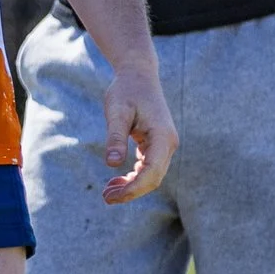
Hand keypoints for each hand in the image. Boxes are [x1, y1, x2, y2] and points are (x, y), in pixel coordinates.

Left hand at [99, 59, 176, 203]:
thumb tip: (113, 163)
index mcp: (163, 136)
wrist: (138, 75)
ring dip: (132, 186)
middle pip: (154, 178)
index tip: (113, 196)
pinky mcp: (156, 143)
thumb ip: (115, 136)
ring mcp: (164, 144)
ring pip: (152, 175)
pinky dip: (134, 176)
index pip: (152, 172)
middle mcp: (168, 143)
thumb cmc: (126, 90)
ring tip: (108, 193)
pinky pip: (148, 167)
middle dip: (131, 191)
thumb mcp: (116, 111)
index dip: (134, 188)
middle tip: (106, 198)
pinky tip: (116, 181)